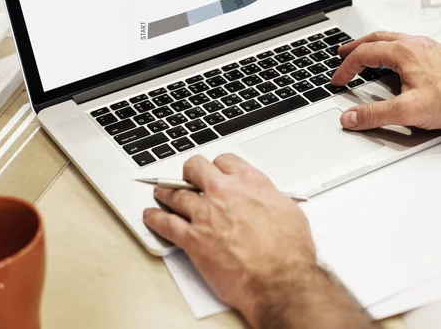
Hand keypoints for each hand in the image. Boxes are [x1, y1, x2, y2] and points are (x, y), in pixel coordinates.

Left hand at [144, 155, 316, 325]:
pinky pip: (166, 224)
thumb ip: (270, 198)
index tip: (215, 171)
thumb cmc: (289, 251)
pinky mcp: (192, 239)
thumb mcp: (288, 211)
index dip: (218, 166)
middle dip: (189, 171)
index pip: (225, 160)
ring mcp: (205, 214)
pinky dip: (155, 219)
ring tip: (160, 191)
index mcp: (249, 182)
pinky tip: (151, 216)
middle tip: (186, 176)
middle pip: (195, 168)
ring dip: (166, 192)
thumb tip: (267, 199)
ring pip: (176, 194)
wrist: (279, 279)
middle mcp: (224, 192)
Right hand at [332, 32, 440, 139]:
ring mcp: (427, 47)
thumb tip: (350, 117)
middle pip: (376, 39)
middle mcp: (414, 44)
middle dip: (355, 47)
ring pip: (392, 39)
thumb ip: (375, 114)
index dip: (346, 68)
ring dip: (373, 45)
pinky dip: (391, 48)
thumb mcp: (408, 111)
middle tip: (342, 53)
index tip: (338, 80)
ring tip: (365, 53)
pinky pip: (407, 44)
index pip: (363, 54)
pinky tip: (395, 60)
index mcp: (403, 51)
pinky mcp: (437, 53)